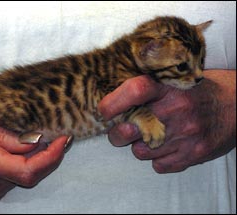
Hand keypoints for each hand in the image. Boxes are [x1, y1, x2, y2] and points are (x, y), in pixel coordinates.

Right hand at [0, 109, 70, 202]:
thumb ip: (5, 134)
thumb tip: (35, 139)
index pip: (28, 169)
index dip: (52, 156)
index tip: (63, 137)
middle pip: (33, 176)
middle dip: (52, 157)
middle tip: (61, 135)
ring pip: (26, 177)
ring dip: (42, 160)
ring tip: (48, 139)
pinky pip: (15, 178)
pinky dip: (28, 164)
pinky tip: (28, 149)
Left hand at [98, 70, 235, 172]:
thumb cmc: (201, 91)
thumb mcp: (176, 79)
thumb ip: (149, 89)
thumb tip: (113, 100)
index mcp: (170, 88)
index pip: (134, 91)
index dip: (112, 103)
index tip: (103, 111)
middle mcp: (177, 111)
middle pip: (128, 130)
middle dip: (117, 134)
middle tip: (121, 129)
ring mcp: (186, 135)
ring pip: (140, 152)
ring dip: (140, 146)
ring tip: (152, 136)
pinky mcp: (194, 154)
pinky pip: (158, 165)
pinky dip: (157, 159)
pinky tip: (167, 146)